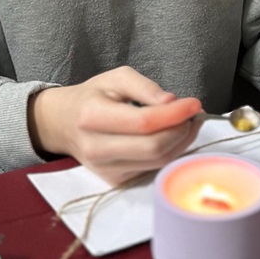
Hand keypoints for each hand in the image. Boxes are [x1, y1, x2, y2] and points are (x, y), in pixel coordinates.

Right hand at [27, 66, 202, 186]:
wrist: (64, 124)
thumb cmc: (93, 97)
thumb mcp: (116, 78)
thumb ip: (145, 87)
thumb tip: (172, 102)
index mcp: (93, 117)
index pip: (144, 122)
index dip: (175, 114)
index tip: (195, 103)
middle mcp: (97, 148)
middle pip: (154, 147)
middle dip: (183, 130)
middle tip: (194, 113)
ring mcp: (106, 169)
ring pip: (158, 162)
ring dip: (182, 142)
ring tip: (187, 122)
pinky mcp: (115, 180)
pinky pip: (152, 168)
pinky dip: (170, 152)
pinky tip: (173, 136)